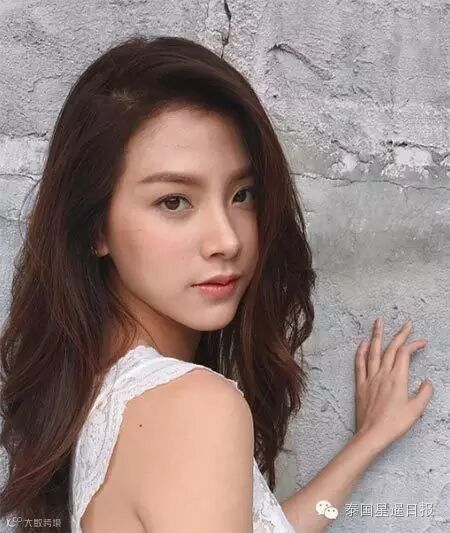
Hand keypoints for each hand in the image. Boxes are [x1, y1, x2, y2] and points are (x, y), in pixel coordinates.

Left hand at [354, 318, 433, 449]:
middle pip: (391, 349)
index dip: (413, 345)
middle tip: (406, 323)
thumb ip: (424, 394)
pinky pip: (360, 364)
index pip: (405, 354)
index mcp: (397, 378)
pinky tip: (362, 343)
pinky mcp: (360, 384)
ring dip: (377, 335)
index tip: (422, 342)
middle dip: (400, 335)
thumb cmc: (395, 424)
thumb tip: (428, 382)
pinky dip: (361, 352)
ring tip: (378, 322)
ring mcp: (370, 378)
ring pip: (374, 352)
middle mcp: (383, 374)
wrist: (372, 434)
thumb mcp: (416, 410)